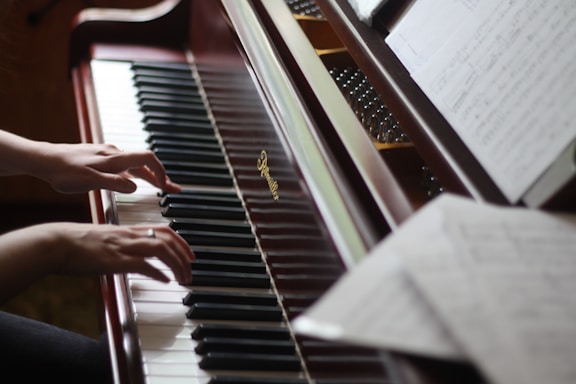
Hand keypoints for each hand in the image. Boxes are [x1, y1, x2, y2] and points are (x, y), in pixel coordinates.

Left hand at [33, 142, 180, 193]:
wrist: (42, 159)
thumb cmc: (63, 171)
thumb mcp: (89, 181)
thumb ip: (114, 183)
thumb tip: (135, 187)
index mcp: (115, 159)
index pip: (148, 159)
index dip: (161, 171)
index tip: (167, 185)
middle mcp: (114, 153)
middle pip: (144, 163)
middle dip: (160, 176)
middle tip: (172, 188)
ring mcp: (107, 154)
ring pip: (134, 164)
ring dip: (149, 175)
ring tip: (159, 186)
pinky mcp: (100, 157)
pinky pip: (124, 164)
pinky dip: (135, 173)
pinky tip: (133, 180)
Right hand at [52, 223, 193, 283]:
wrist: (57, 243)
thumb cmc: (77, 243)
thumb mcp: (106, 239)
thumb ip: (123, 244)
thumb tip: (134, 257)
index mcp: (128, 229)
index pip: (164, 230)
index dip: (181, 241)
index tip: (190, 254)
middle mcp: (129, 235)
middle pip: (168, 239)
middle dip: (184, 254)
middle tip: (190, 269)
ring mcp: (123, 247)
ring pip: (161, 249)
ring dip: (176, 264)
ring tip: (182, 278)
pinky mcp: (115, 260)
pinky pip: (143, 264)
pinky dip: (158, 273)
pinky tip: (165, 281)